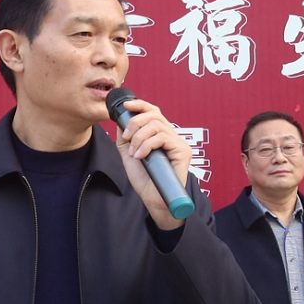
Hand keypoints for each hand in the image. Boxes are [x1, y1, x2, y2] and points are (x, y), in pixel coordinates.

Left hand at [115, 99, 192, 229]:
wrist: (153, 199)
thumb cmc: (145, 179)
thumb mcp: (129, 154)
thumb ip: (125, 138)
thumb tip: (121, 120)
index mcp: (159, 135)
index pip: (153, 112)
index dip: (140, 105)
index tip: (126, 106)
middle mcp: (170, 136)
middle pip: (154, 114)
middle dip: (135, 122)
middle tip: (126, 137)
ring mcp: (178, 142)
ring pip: (157, 125)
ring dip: (139, 137)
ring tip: (134, 153)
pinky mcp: (183, 151)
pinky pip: (163, 137)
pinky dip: (147, 145)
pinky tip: (141, 156)